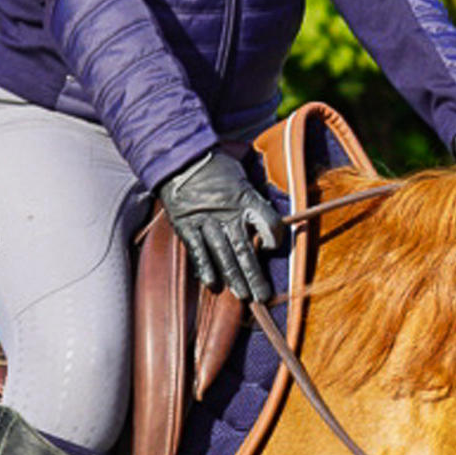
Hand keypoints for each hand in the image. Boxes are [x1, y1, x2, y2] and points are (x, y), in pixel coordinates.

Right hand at [158, 150, 282, 305]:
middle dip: (254, 274)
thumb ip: (252, 201)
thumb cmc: (215, 168)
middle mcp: (228, 212)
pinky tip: (212, 283)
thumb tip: (264, 224)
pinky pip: (197, 250)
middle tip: (263, 295)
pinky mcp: (186, 225)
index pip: (269, 221)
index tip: (272, 247)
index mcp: (245, 198)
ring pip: (223, 254)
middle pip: (246, 248)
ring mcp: (206, 220)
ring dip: (234, 277)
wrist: (181, 159)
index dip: (275, 236)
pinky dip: (204, 266)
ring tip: (243, 295)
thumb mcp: (241, 178)